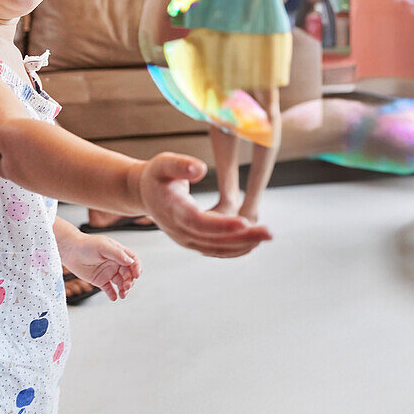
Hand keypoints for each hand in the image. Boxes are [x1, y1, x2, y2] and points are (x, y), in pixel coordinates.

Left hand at [60, 235, 140, 300]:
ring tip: (122, 294)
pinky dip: (113, 294)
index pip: (133, 260)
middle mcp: (115, 263)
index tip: (136, 275)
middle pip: (128, 274)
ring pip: (121, 283)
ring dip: (124, 289)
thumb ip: (117, 254)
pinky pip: (109, 289)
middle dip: (130, 281)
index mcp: (118, 253)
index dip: (137, 267)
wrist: (70, 250)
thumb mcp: (103, 246)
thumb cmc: (86, 244)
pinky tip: (114, 298)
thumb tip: (130, 261)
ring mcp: (108, 272)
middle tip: (126, 286)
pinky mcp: (100, 280)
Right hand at [134, 153, 271, 257]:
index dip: (222, 225)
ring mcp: (186, 239)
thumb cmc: (156, 175)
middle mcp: (180, 231)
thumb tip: (201, 170)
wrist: (144, 193)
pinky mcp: (193, 241)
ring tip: (267, 236)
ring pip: (218, 248)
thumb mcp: (163, 163)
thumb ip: (180, 165)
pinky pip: (217, 250)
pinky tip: (254, 243)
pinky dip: (236, 248)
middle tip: (269, 233)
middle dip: (243, 237)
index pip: (199, 222)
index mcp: (173, 211)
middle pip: (213, 239)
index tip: (244, 223)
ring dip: (243, 244)